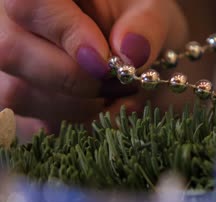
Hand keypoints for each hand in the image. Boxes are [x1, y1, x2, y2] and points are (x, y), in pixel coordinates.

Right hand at [0, 0, 186, 138]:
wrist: (129, 49)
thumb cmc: (134, 22)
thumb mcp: (150, 12)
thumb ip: (144, 26)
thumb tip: (131, 52)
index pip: (29, 4)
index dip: (66, 34)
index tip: (104, 62)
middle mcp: (9, 24)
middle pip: (13, 53)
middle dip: (77, 80)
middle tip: (119, 82)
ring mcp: (8, 67)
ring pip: (19, 94)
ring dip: (80, 106)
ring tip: (115, 92)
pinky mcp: (13, 104)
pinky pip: (32, 125)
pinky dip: (74, 124)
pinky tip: (99, 108)